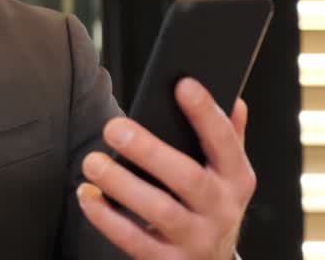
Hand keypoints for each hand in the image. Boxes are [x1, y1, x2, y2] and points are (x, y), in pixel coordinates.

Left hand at [76, 78, 254, 259]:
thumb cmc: (210, 207)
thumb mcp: (228, 175)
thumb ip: (229, 138)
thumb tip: (234, 99)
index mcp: (236, 179)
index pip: (225, 142)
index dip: (206, 113)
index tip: (183, 84)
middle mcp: (221, 210)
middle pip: (188, 178)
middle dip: (150, 151)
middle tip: (113, 128)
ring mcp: (197, 239)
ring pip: (160, 210)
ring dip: (122, 184)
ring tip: (92, 162)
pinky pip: (133, 240)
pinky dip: (106, 217)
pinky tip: (88, 194)